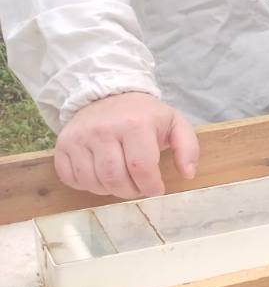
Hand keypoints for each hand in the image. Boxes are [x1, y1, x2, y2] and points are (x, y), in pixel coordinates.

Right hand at [54, 91, 198, 198]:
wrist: (108, 95)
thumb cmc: (144, 114)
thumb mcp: (174, 123)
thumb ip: (188, 147)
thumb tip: (188, 174)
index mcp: (135, 124)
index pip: (141, 167)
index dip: (150, 186)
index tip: (156, 189)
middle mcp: (103, 130)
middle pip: (115, 178)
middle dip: (130, 192)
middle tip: (138, 188)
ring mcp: (79, 138)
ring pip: (92, 182)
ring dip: (109, 190)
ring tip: (121, 182)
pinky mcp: (62, 145)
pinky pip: (71, 178)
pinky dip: (87, 185)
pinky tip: (100, 177)